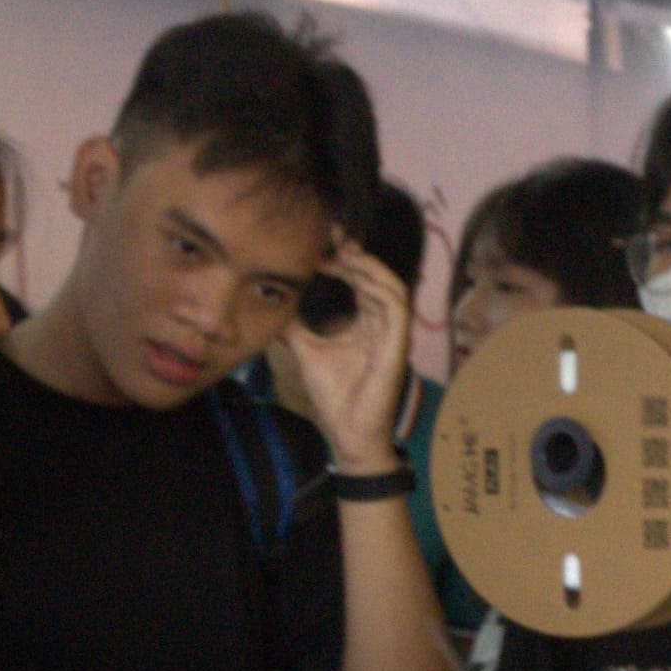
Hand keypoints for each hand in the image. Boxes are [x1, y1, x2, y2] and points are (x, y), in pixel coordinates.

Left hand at [277, 236, 418, 461]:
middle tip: (333, 237)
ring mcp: (393, 335)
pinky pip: (398, 308)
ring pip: (392, 286)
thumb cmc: (333, 396)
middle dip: (357, 254)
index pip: (362, 281)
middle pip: (376, 278)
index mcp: (366, 323)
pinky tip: (360, 277)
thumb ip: (293, 327)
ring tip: (345, 252)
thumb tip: (271, 305)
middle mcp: (382, 324)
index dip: (346, 260)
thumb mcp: (305, 350)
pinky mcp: (398, 346)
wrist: (346, 433)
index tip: (323, 244)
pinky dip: (382, 288)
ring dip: (370, 266)